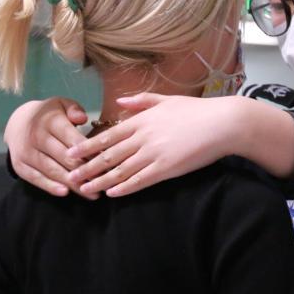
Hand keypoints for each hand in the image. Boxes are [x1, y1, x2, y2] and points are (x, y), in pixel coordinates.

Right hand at [5, 97, 94, 198]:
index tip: (107, 163)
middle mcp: (36, 136)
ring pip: (52, 171)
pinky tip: (66, 193)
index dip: (91, 152)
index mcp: (50, 121)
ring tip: (92, 194)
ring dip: (73, 184)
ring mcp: (26, 152)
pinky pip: (36, 179)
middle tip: (104, 181)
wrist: (17, 122)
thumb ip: (74, 110)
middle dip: (86, 171)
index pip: (73, 139)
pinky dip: (51, 187)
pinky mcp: (19, 166)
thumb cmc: (49, 115)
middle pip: (65, 158)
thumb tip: (82, 118)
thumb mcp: (62, 104)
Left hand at [66, 94, 241, 196]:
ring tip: (84, 190)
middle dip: (87, 167)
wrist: (223, 123)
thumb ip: (141, 101)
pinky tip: (112, 194)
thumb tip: (120, 100)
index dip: (88, 146)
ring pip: (120, 170)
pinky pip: (141, 180)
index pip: (108, 135)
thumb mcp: (167, 100)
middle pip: (109, 155)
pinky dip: (125, 188)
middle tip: (69, 176)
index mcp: (142, 120)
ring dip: (100, 181)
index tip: (71, 153)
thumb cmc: (197, 111)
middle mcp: (143, 137)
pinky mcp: (167, 168)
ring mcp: (154, 153)